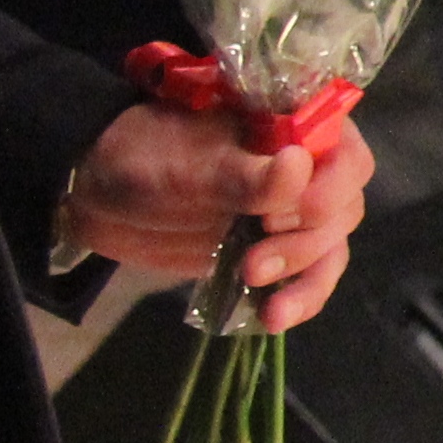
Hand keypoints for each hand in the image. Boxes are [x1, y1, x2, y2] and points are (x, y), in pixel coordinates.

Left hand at [57, 103, 378, 332]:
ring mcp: (292, 210)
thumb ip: (242, 173)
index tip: (276, 216)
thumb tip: (299, 166)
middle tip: (254, 264)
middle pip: (342, 208)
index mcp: (294, 125)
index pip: (344, 154)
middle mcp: (307, 165)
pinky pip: (308, 275)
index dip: (326, 190)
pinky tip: (276, 318)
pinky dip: (299, 299)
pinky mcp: (276, 248)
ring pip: (331, 246)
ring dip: (307, 279)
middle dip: (306, 243)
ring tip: (272, 308)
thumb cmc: (141, 158)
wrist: (98, 195)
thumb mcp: (186, 165)